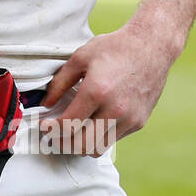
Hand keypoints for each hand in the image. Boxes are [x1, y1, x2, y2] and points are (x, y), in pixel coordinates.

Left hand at [39, 25, 173, 155]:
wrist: (151, 46)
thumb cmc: (115, 48)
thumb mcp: (80, 57)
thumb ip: (60, 82)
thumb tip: (46, 102)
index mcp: (96, 92)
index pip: (67, 124)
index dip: (51, 129)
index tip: (44, 126)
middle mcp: (114, 109)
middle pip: (81, 144)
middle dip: (62, 143)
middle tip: (53, 136)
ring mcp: (129, 118)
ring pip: (98, 148)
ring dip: (81, 145)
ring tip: (71, 133)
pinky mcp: (139, 122)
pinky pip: (114, 139)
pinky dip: (99, 137)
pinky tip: (92, 125)